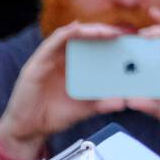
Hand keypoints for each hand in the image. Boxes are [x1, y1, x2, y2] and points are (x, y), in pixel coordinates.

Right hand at [0, 22, 129, 159]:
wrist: (28, 130)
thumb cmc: (56, 115)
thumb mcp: (85, 109)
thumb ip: (103, 104)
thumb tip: (125, 102)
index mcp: (75, 64)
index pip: (95, 45)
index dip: (111, 39)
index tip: (131, 38)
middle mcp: (63, 57)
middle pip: (85, 36)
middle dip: (104, 31)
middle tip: (122, 32)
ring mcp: (49, 58)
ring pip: (70, 35)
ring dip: (89, 30)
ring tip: (105, 31)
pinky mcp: (36, 64)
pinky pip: (51, 43)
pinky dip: (65, 34)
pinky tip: (76, 29)